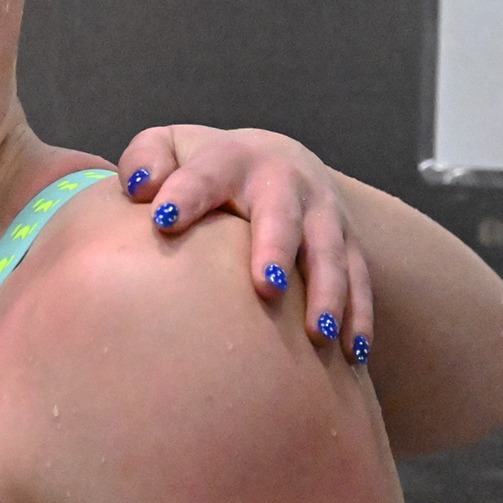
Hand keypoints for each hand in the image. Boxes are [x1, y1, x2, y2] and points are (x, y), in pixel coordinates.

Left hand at [117, 125, 370, 363]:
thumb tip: (141, 187)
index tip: (164, 221)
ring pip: (329, 252)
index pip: (205, 176)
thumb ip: (145, 160)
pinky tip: (353, 355)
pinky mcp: (348, 242)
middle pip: (282, 215)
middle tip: (266, 286)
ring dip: (328, 292)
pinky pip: (360, 280)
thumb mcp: (169, 147)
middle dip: (276, 248)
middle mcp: (285, 182)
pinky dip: (360, 315)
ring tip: (318, 334)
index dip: (185, 195)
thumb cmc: (205, 166)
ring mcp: (322, 213)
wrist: (277, 159)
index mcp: (231, 160)